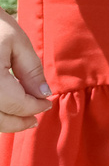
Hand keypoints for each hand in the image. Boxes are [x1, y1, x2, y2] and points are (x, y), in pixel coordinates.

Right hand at [0, 12, 49, 134]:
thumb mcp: (17, 42)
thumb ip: (31, 71)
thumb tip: (43, 95)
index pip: (16, 104)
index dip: (34, 107)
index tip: (46, 103)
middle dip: (17, 122)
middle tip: (33, 120)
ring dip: (2, 123)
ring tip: (19, 118)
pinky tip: (2, 110)